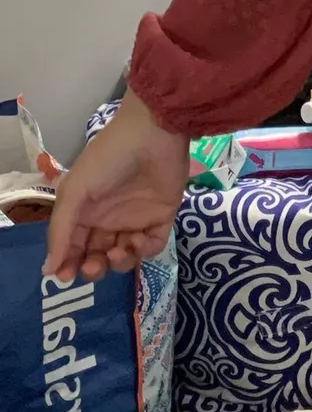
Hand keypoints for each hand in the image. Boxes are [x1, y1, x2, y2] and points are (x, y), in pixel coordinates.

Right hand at [43, 92, 189, 284]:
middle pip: (98, 256)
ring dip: (118, 261)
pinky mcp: (161, 217)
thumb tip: (49, 270)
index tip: (65, 276)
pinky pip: (152, 245)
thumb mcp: (74, 190)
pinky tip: (137, 240)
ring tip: (116, 250)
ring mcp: (135, 219)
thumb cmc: (108, 160)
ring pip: (124, 256)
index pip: (73, 246)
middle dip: (94, 267)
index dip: (69, 263)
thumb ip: (61, 230)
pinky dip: (143, 250)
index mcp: (84, 211)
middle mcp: (108, 218)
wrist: (153, 135)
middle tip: (94, 265)